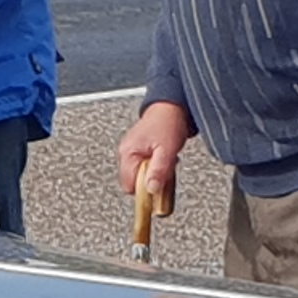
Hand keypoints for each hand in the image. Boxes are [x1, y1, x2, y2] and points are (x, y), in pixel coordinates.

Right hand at [120, 102, 188, 221]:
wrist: (172, 106)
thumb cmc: (168, 123)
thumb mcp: (167, 150)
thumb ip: (159, 170)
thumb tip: (151, 190)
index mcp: (127, 153)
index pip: (130, 187)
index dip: (145, 191)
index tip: (158, 187)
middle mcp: (125, 153)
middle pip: (134, 183)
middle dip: (151, 182)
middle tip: (165, 172)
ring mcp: (130, 151)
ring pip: (140, 176)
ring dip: (155, 174)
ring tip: (166, 162)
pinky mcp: (137, 150)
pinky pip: (144, 167)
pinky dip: (155, 167)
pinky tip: (163, 159)